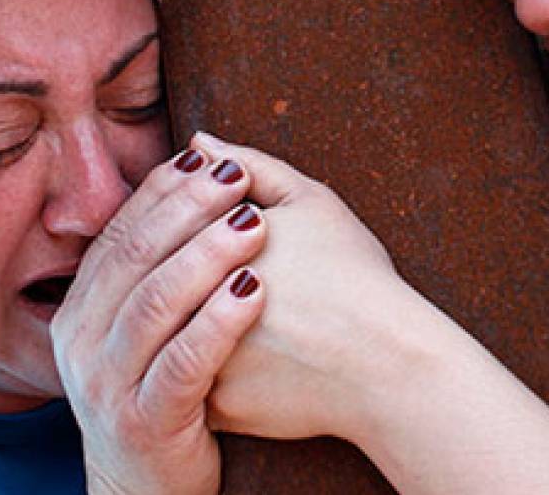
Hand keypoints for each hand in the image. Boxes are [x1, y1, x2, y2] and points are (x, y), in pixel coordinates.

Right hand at [51, 144, 267, 494]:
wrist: (146, 492)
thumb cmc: (160, 394)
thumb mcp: (145, 329)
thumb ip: (157, 262)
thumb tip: (193, 169)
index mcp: (80, 310)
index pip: (118, 232)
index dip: (164, 190)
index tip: (212, 156)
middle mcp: (82, 343)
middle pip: (134, 257)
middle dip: (188, 209)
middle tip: (239, 177)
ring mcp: (107, 385)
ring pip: (155, 303)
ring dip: (207, 257)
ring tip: (255, 226)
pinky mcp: (144, 422)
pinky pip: (183, 362)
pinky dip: (218, 322)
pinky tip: (255, 292)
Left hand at [187, 133, 427, 443]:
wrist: (389, 367)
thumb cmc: (358, 279)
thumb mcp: (311, 203)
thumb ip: (251, 165)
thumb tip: (197, 143)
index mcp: (208, 248)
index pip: (166, 227)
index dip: (185, 223)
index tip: (228, 239)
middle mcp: (191, 302)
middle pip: (159, 283)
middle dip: (177, 276)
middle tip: (226, 279)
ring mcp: (197, 359)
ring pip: (162, 336)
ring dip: (173, 322)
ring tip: (220, 311)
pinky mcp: (212, 406)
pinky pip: (186, 386)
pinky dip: (197, 369)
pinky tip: (225, 355)